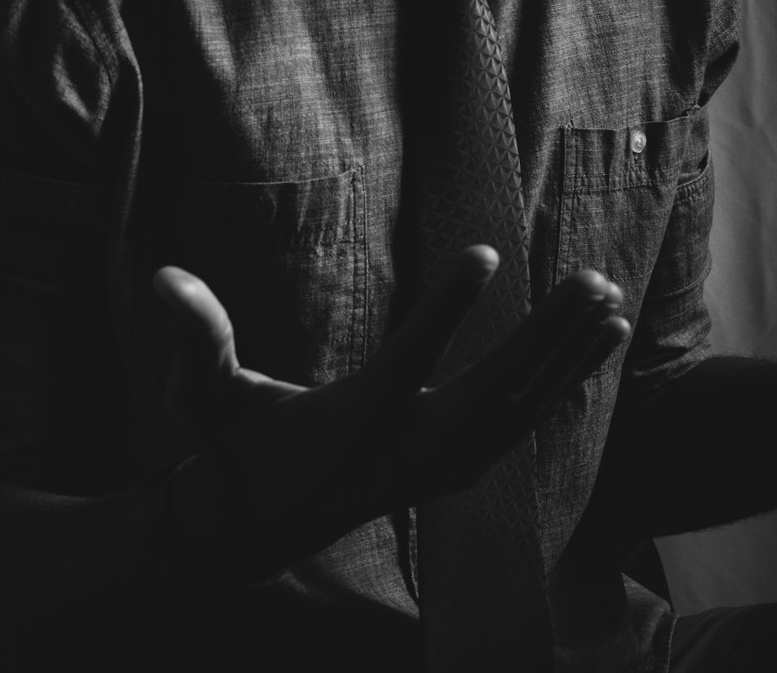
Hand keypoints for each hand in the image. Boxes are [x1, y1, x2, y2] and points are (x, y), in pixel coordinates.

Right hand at [153, 248, 629, 577]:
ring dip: (567, 355)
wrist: (260, 524)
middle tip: (593, 280)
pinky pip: (522, 421)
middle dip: (545, 334)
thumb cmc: (231, 446)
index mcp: (355, 418)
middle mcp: (410, 447)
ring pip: (520, 407)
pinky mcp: (455, 464)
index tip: (488, 252)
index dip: (448, 307)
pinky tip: (596, 343)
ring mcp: (440, 462)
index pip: (410, 358)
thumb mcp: (203, 396)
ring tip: (610, 301)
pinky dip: (561, 382)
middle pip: (493, 387)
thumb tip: (165, 277)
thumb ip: (195, 339)